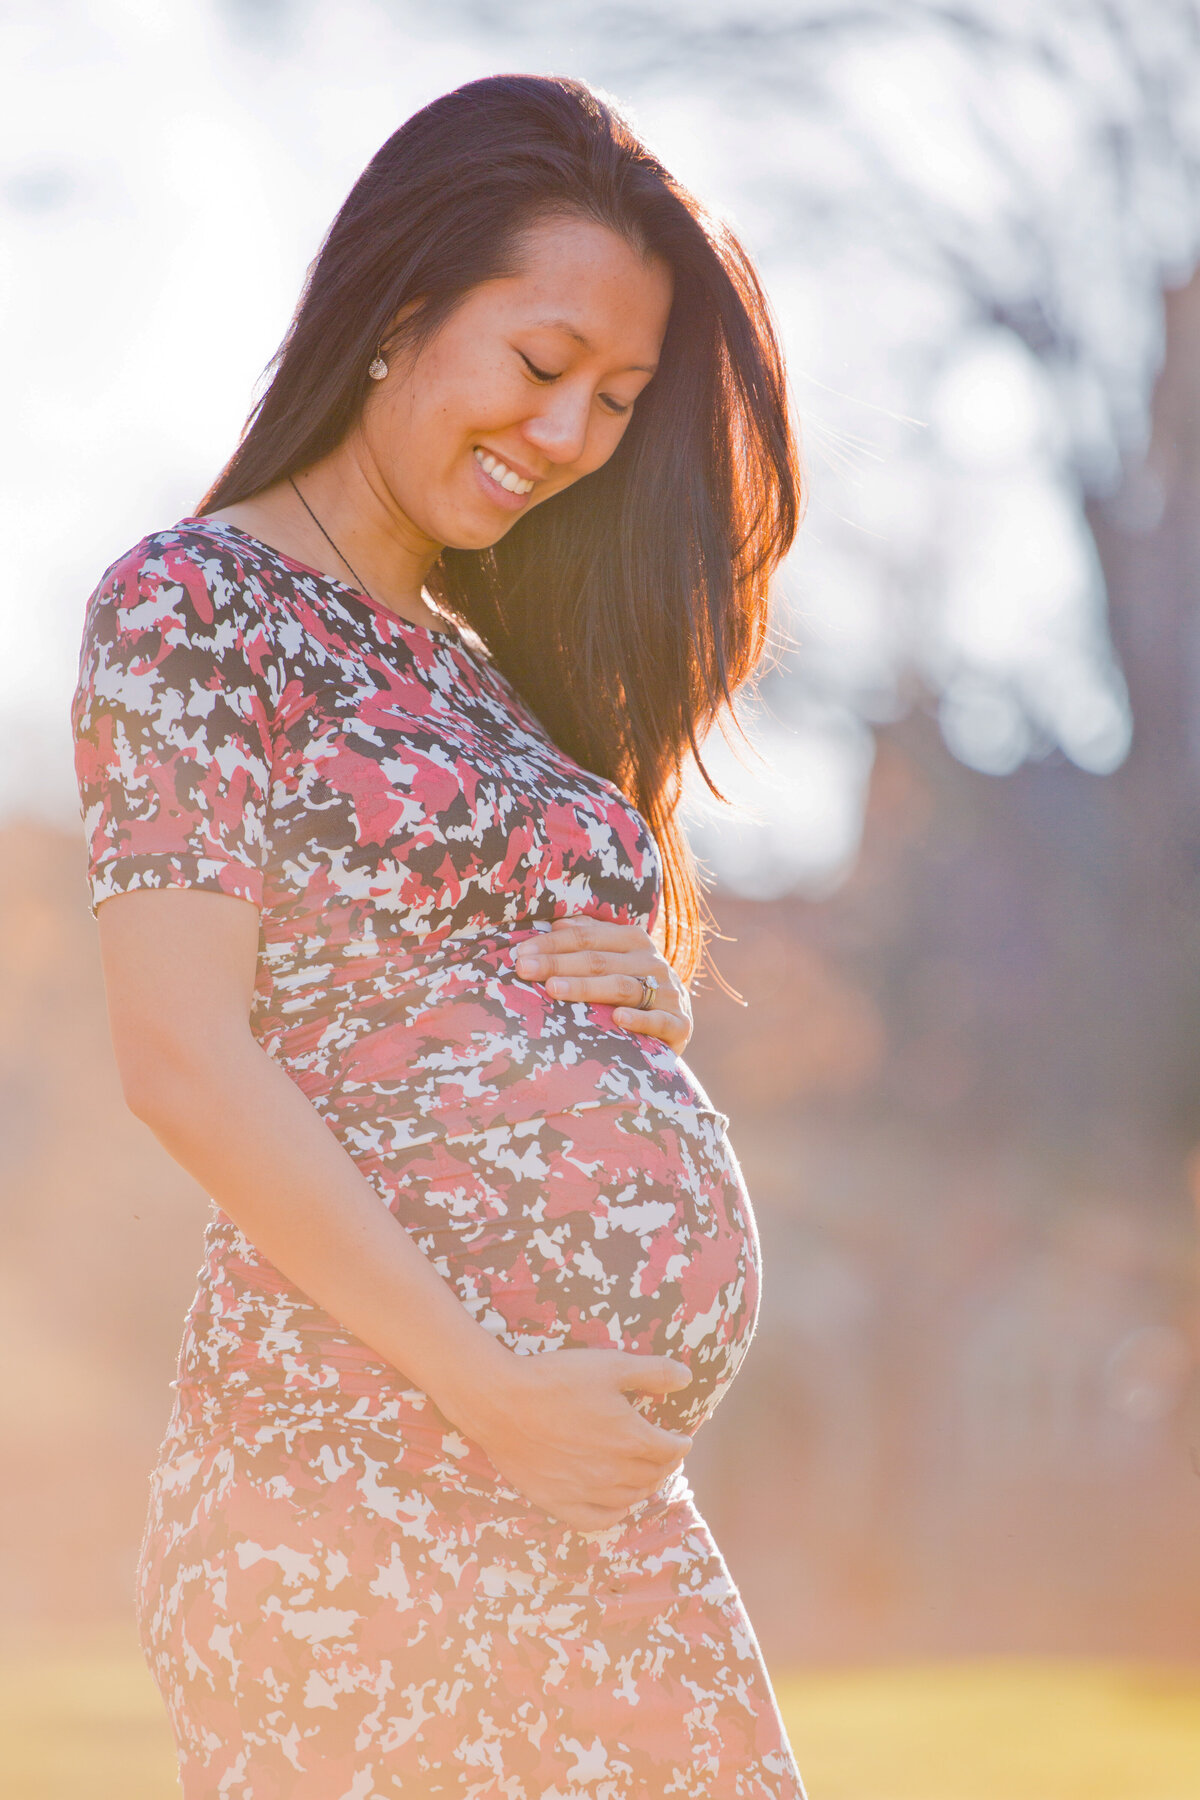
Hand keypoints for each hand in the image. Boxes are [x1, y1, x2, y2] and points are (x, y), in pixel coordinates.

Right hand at [448, 1345, 694, 1529]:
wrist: (502, 1402)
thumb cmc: (556, 1379)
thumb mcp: (611, 1365)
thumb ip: (653, 1372)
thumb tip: (687, 1379)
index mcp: (630, 1437)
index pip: (668, 1449)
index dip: (679, 1444)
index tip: (682, 1440)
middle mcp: (613, 1470)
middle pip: (652, 1475)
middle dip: (665, 1465)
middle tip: (666, 1456)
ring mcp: (585, 1490)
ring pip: (629, 1497)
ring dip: (644, 1487)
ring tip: (647, 1476)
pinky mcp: (558, 1501)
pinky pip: (596, 1519)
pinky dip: (614, 1514)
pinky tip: (618, 1505)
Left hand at [512, 917, 692, 1052]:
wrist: (675, 1025)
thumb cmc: (631, 990)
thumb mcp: (613, 960)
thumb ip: (589, 940)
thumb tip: (557, 922)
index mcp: (634, 941)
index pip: (588, 937)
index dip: (554, 943)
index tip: (521, 953)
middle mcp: (653, 962)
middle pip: (599, 961)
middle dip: (558, 964)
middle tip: (524, 969)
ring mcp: (668, 993)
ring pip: (622, 987)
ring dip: (586, 987)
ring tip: (553, 989)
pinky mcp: (680, 1024)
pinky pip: (659, 1021)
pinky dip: (639, 1019)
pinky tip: (617, 1018)